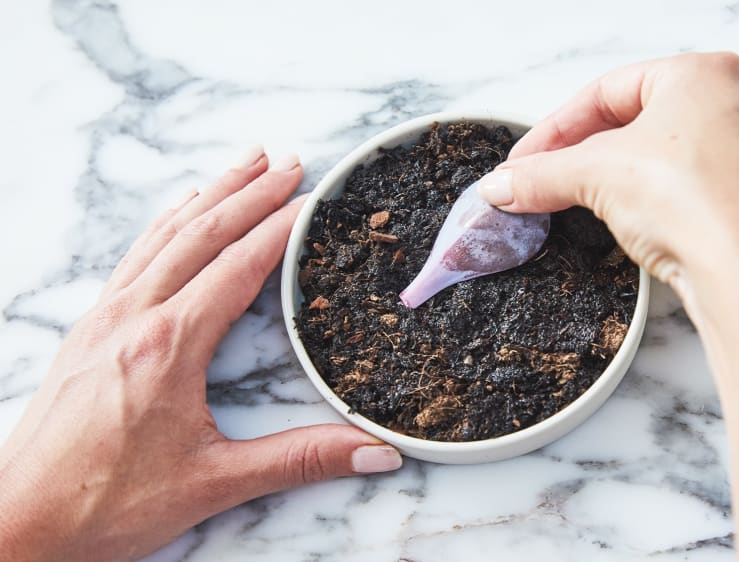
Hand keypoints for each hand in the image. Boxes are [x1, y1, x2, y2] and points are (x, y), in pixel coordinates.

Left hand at [0, 148, 401, 561]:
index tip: (312, 196)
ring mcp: (105, 318)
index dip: (280, 227)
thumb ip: (301, 460)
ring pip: (165, 235)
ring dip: (209, 194)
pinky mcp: (89, 329)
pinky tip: (179, 209)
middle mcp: (134, 317)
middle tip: (289, 161)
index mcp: (169, 345)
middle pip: (202, 234)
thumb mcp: (215, 482)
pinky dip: (166, 223)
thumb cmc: (106, 503)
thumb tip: (374, 453)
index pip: (239, 266)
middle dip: (250, 192)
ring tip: (244, 162)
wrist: (18, 522)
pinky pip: (136, 256)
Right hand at [479, 53, 738, 560]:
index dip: (555, 128)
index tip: (522, 161)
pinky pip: (686, 187)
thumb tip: (502, 184)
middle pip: (634, 121)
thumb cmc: (695, 203)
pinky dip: (648, 198)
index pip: (608, 90)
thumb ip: (541, 175)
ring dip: (613, 177)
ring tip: (577, 201)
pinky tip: (627, 221)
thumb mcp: (598, 176)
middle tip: (542, 181)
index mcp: (707, 72)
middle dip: (582, 153)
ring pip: (661, 155)